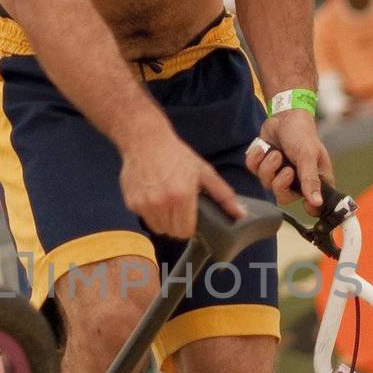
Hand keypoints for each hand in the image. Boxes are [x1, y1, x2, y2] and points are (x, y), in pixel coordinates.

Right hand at [120, 123, 241, 239]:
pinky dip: (149, 211)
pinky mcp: (131, 202)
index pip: (186, 231)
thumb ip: (223, 195)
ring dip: (163, 220)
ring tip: (166, 201)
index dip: (190, 226)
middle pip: (172, 232)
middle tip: (179, 207)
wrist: (145, 141)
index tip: (190, 216)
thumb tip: (240, 213)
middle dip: (178, 224)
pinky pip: (144, 217)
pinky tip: (153, 194)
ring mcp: (144, 204)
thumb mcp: (204, 171)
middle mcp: (161, 203)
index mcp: (181, 196)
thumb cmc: (176, 155)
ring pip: (157, 228)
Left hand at [248, 110, 331, 208]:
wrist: (284, 115)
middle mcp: (297, 181)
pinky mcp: (263, 166)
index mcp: (314, 180)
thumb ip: (310, 179)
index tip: (305, 205)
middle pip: (283, 197)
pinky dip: (257, 159)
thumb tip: (317, 202)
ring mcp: (278, 174)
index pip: (314, 206)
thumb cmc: (302, 134)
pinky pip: (254, 171)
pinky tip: (263, 148)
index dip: (310, 209)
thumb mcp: (308, 155)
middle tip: (286, 169)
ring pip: (266, 184)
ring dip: (268, 167)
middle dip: (280, 183)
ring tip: (275, 153)